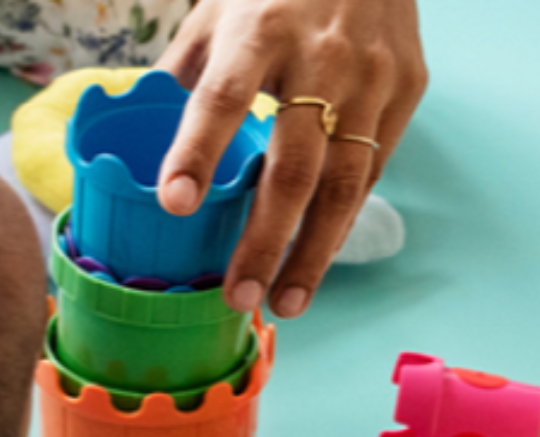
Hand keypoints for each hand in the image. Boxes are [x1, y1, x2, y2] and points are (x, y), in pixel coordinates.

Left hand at [154, 0, 427, 317]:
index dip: (197, 152)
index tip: (174, 204)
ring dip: (313, 253)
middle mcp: (322, 57)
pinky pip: (372, 170)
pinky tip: (317, 258)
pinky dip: (343, 221)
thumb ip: (181, 73)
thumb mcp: (218, 10)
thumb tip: (131, 126)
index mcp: (260, 30)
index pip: (222, 99)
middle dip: (265, 240)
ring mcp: (373, 77)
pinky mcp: (408, 90)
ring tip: (286, 303)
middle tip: (238, 295)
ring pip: (343, 183)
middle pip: (292, 165)